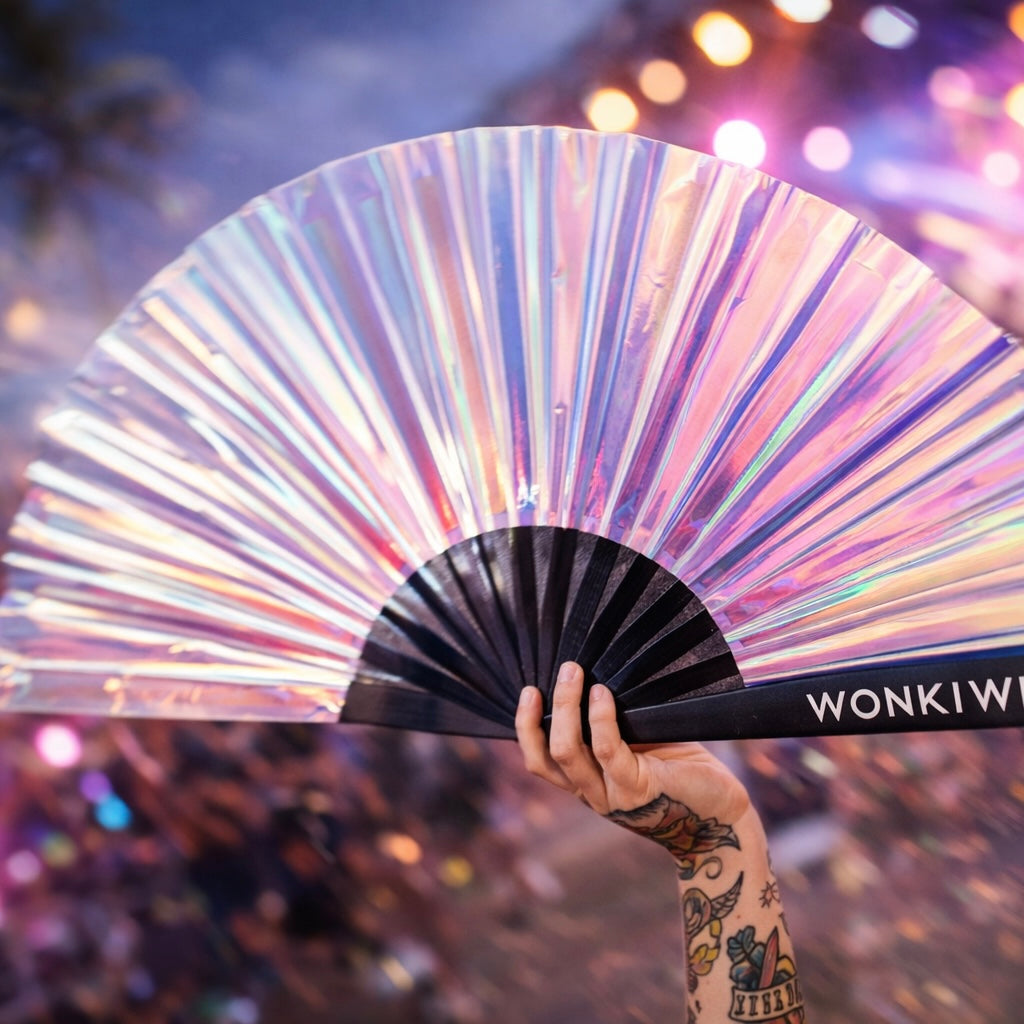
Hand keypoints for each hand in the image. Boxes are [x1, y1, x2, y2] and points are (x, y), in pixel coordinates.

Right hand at [515, 661, 750, 823]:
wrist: (721, 818)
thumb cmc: (683, 774)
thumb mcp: (640, 748)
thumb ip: (618, 727)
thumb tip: (603, 675)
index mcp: (588, 784)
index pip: (540, 762)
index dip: (525, 728)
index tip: (528, 691)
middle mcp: (592, 794)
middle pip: (547, 755)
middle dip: (543, 710)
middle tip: (562, 670)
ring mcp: (612, 796)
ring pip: (568, 751)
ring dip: (567, 707)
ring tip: (574, 672)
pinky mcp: (637, 789)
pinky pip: (608, 750)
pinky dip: (600, 719)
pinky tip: (602, 694)